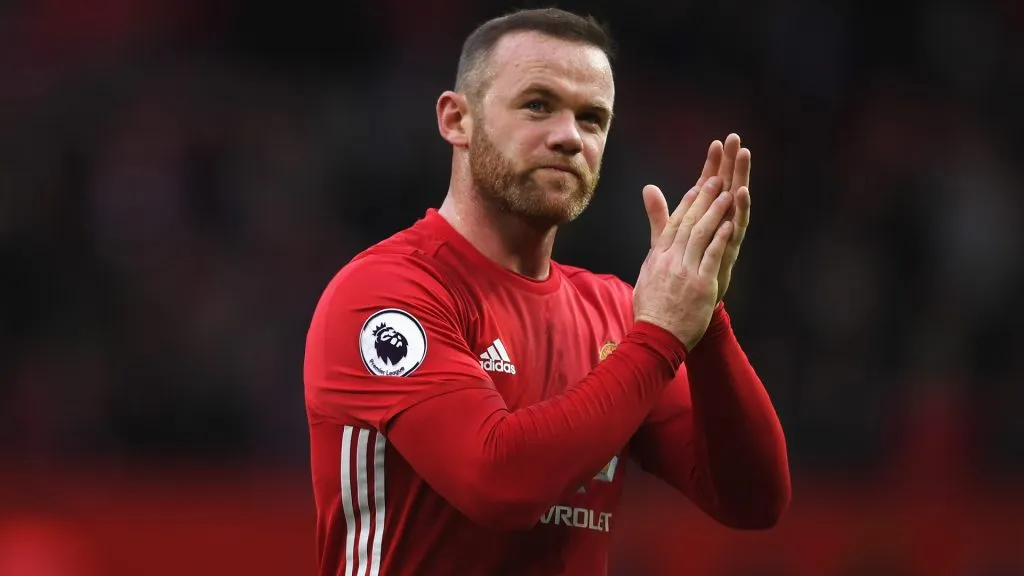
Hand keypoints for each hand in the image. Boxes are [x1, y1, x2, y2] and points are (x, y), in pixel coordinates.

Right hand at [634, 176, 732, 349]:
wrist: (656, 336)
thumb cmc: (652, 307)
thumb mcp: (647, 271)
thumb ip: (653, 244)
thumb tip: (646, 234)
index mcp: (658, 256)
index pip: (674, 223)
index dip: (687, 202)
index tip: (698, 184)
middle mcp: (670, 259)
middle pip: (688, 222)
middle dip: (703, 198)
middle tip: (716, 178)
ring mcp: (685, 271)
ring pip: (700, 235)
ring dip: (714, 212)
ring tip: (726, 193)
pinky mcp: (700, 285)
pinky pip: (711, 257)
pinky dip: (720, 239)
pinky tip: (730, 224)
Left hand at [646, 134, 751, 302]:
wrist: (685, 306)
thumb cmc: (681, 271)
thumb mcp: (666, 238)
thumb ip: (660, 214)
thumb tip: (648, 188)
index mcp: (705, 219)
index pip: (710, 186)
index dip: (713, 165)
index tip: (718, 142)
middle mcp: (720, 224)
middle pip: (727, 187)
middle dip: (732, 163)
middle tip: (737, 140)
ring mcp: (726, 237)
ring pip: (736, 202)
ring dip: (741, 178)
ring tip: (744, 156)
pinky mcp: (729, 250)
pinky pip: (738, 227)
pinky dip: (741, 209)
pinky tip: (742, 192)